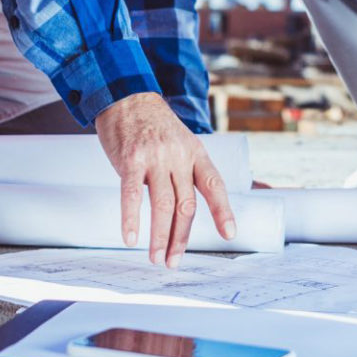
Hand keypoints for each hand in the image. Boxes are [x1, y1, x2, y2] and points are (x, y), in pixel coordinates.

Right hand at [93, 93, 235, 266]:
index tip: (229, 234)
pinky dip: (131, 219)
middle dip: (181, 237)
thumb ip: (183, 171)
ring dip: (160, 236)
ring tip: (156, 258)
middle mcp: (178, 156)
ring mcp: (154, 157)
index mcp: (195, 152)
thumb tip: (181, 212)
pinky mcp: (130, 159)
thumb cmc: (153, 124)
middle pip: (185, 205)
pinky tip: (131, 238)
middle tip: (173, 262)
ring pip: (163, 205)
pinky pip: (131, 194)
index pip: (214, 185)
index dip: (223, 211)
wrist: (127, 95)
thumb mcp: (180, 141)